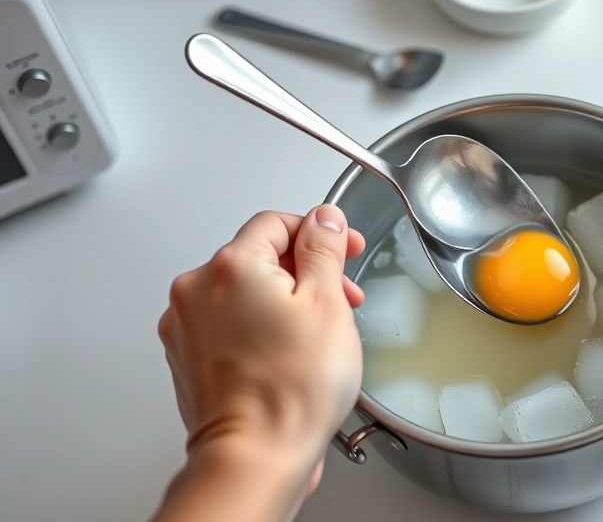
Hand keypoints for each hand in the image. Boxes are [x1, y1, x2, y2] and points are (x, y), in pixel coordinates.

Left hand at [158, 205, 365, 496]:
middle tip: (342, 296)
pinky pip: (227, 323)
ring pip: (244, 292)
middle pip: (259, 257)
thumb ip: (324, 249)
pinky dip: (257, 328)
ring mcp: (187, 325)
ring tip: (316, 333)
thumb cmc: (291, 391)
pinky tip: (287, 353)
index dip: (319, 232)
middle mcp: (197, 290)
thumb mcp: (328, 303)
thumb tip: (323, 219)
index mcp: (231, 266)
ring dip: (283, 300)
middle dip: (305, 272)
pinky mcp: (187, 356)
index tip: (343, 248)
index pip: (277, 223)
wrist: (256, 454)